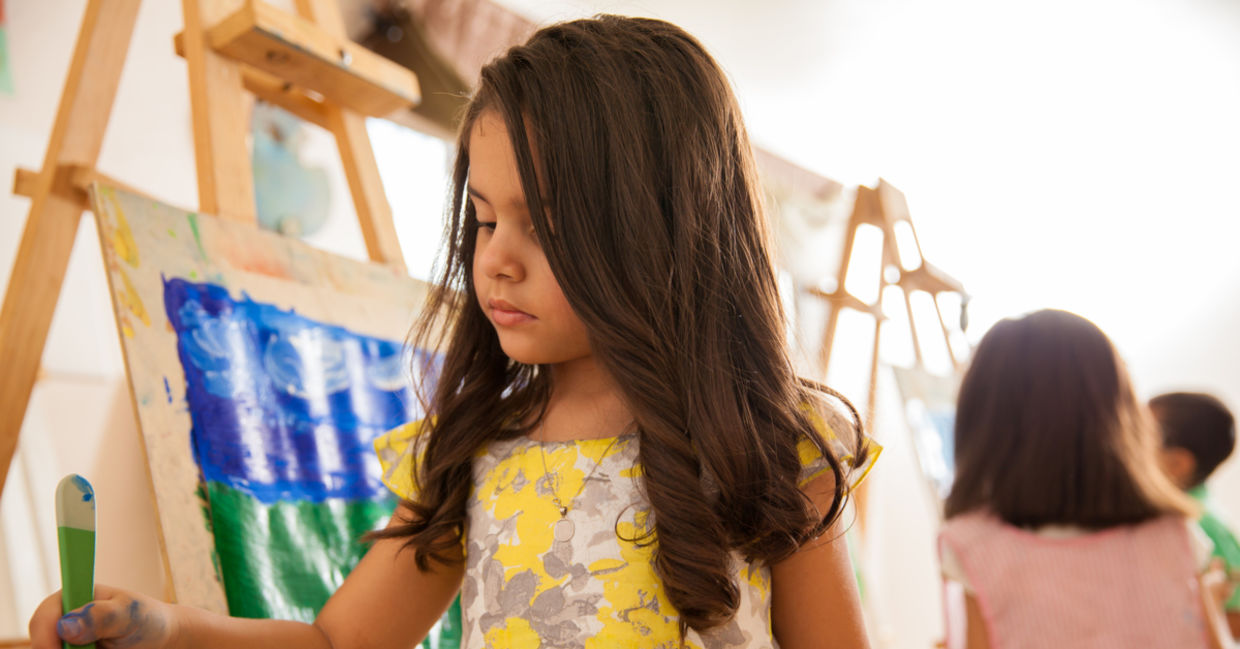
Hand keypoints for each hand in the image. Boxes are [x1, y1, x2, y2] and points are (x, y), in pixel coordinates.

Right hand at [29, 585, 177, 648]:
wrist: (159, 638)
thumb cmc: (146, 619)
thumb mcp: (129, 615)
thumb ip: (101, 616)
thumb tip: (65, 625)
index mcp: (72, 597)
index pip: (42, 618)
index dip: (45, 638)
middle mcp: (63, 620)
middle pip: (43, 645)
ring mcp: (66, 641)